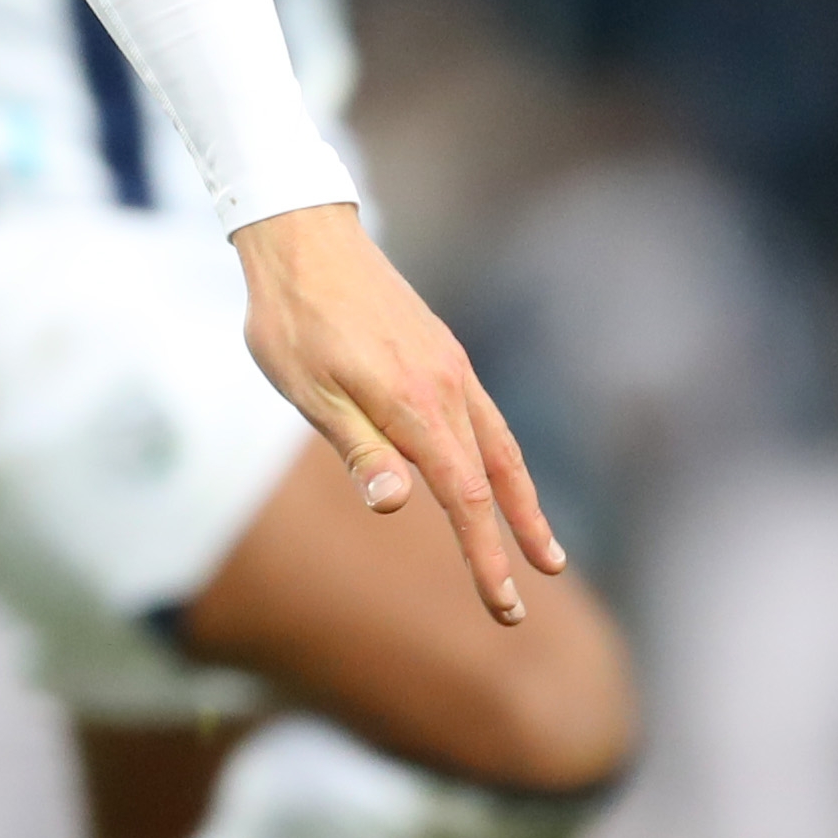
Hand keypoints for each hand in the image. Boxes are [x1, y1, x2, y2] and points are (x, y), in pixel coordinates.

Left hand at [235, 201, 567, 625]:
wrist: (302, 234)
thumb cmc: (292, 319)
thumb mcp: (308, 390)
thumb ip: (358, 449)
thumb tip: (398, 505)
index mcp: (413, 403)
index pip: (463, 498)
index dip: (485, 555)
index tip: (503, 603)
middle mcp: (445, 385)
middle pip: (492, 479)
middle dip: (512, 542)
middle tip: (526, 601)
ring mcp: (449, 366)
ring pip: (500, 447)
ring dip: (522, 503)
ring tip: (546, 550)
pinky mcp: (442, 351)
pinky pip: (485, 416)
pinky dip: (502, 459)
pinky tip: (498, 477)